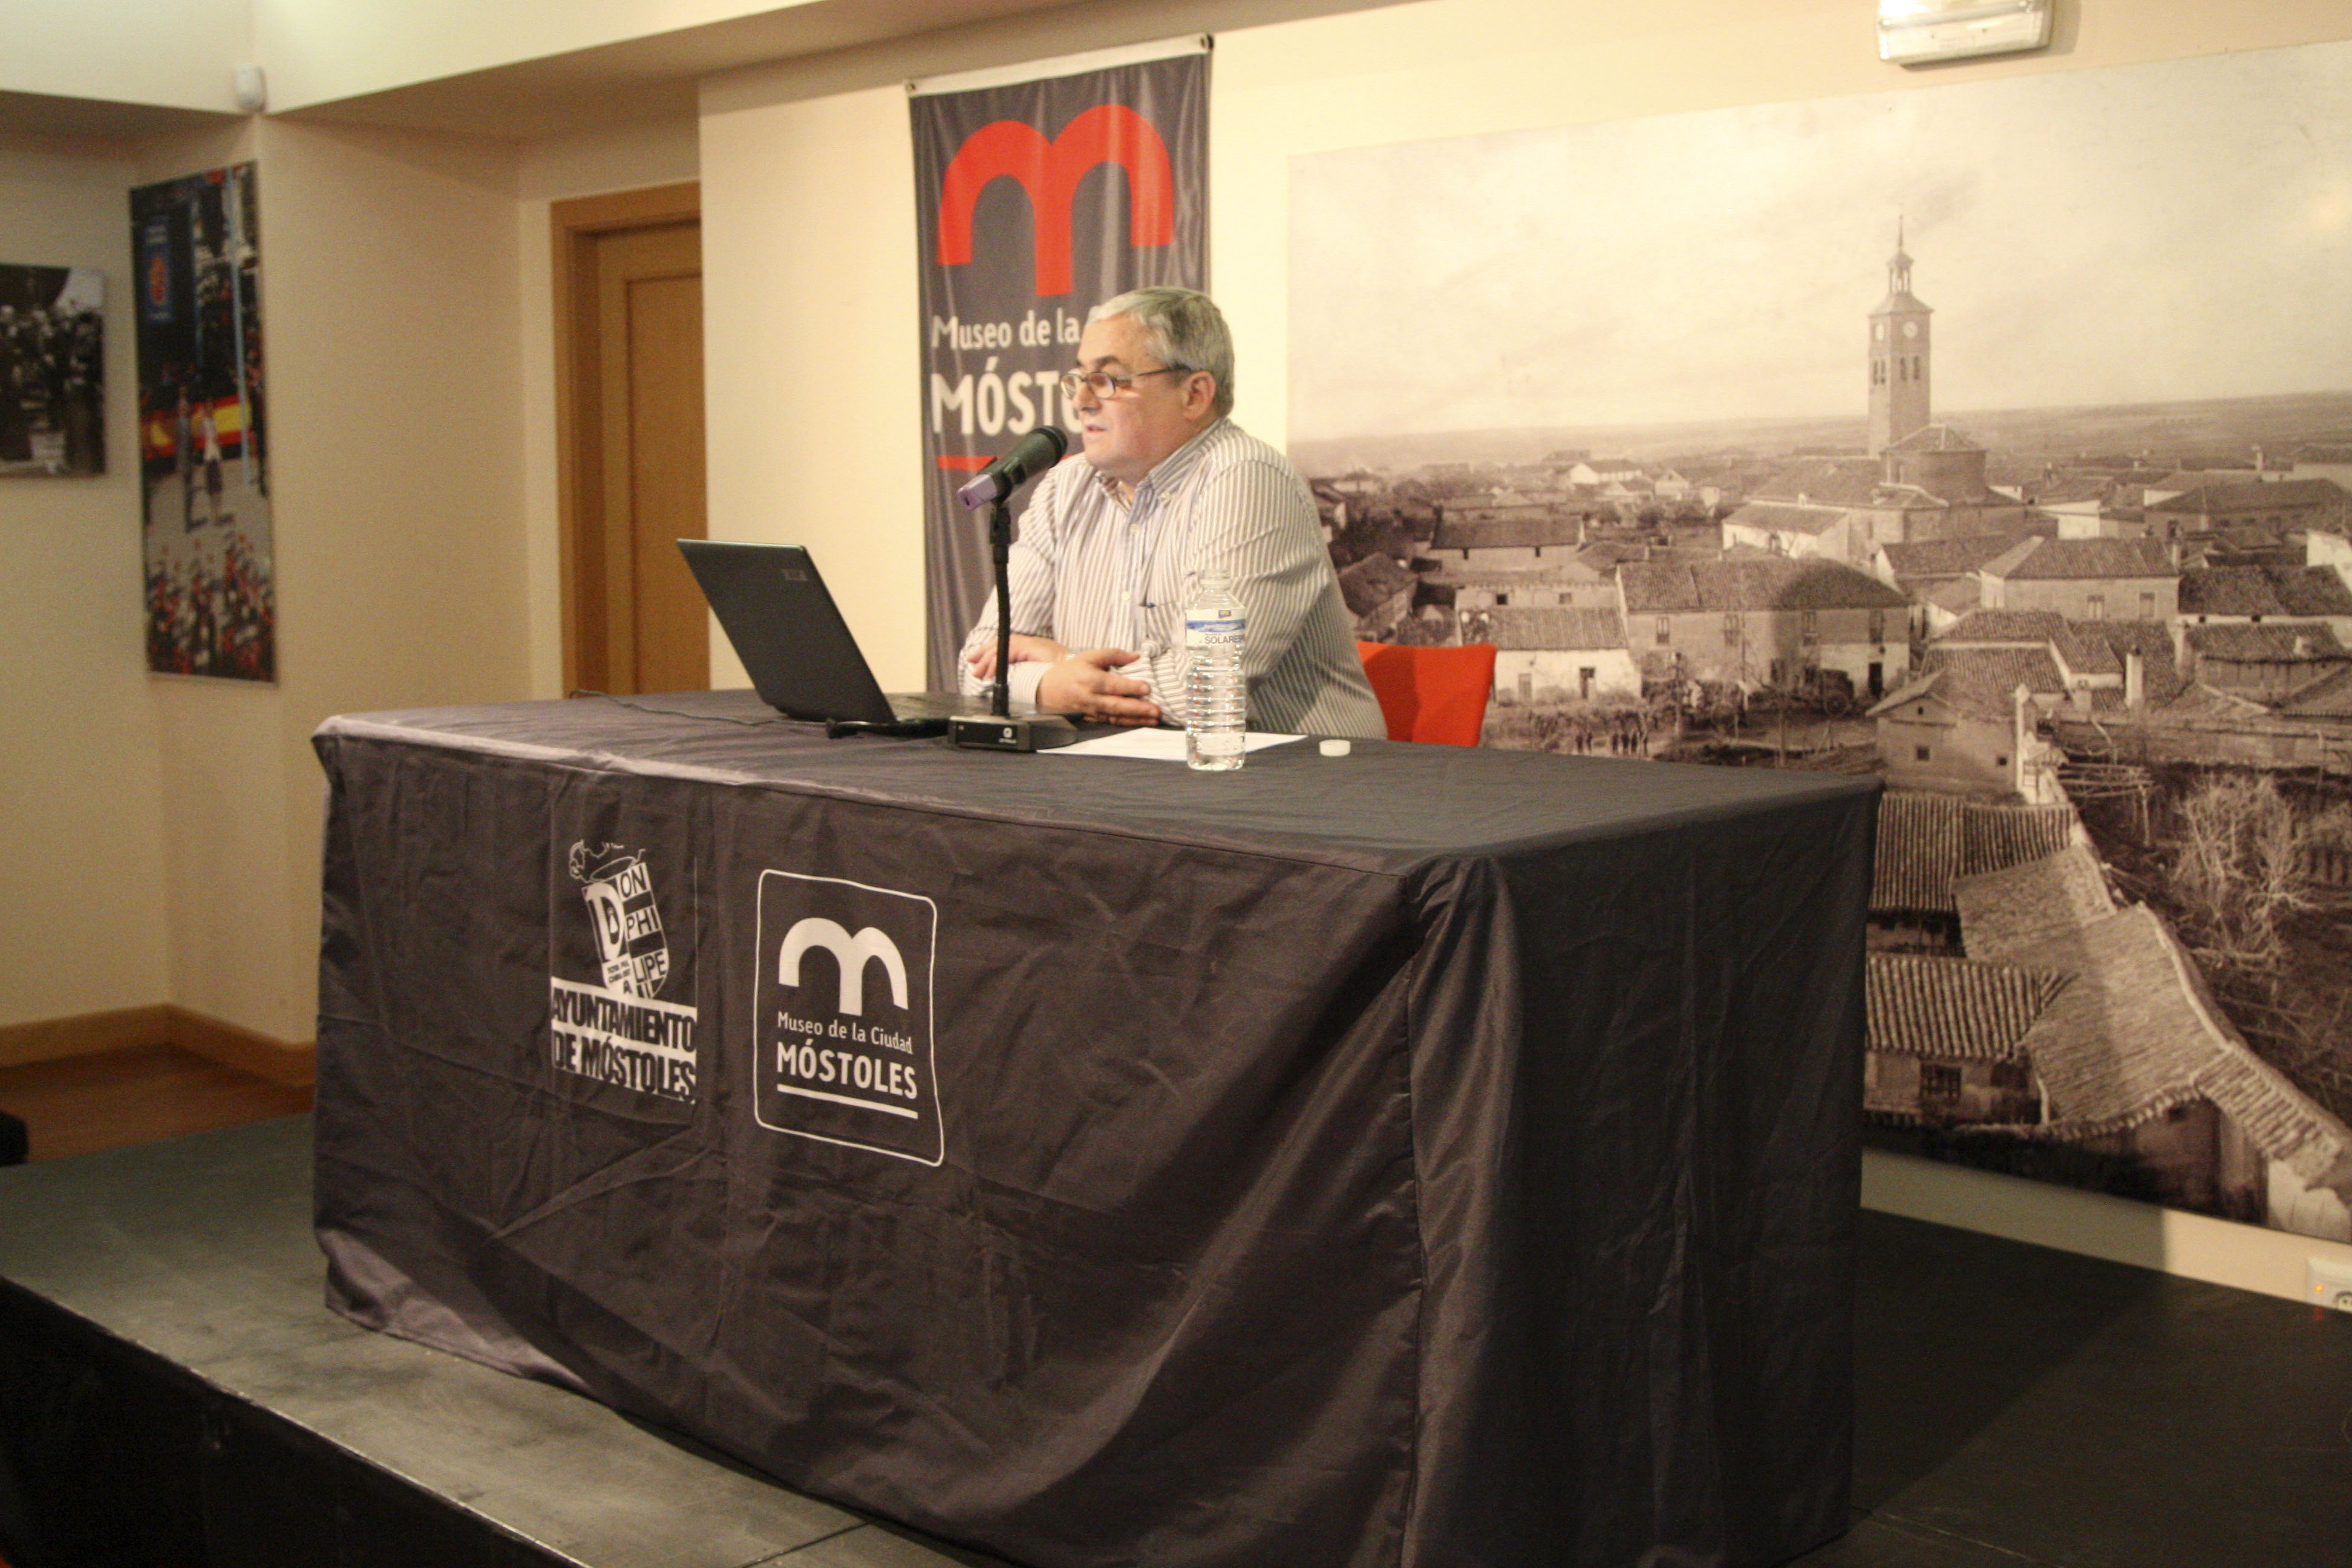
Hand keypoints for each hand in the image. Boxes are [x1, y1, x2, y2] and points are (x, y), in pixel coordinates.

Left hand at [965, 632, 1070, 682]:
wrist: (1077, 670)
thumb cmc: (1064, 675)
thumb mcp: (1042, 672)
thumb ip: (1028, 672)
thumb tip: (1013, 679)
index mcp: (1033, 647)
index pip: (1006, 645)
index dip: (989, 651)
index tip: (976, 659)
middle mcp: (1031, 642)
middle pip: (1001, 644)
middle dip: (984, 655)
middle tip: (974, 668)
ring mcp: (1031, 643)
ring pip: (1002, 648)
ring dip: (988, 662)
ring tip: (980, 673)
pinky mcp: (1030, 647)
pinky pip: (1008, 652)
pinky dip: (997, 663)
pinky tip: (991, 673)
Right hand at [1036, 648, 1161, 725]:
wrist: (1049, 689)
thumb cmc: (1073, 670)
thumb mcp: (1090, 656)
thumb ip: (1114, 655)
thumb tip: (1136, 656)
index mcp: (1089, 679)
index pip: (1112, 684)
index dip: (1129, 687)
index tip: (1147, 688)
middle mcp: (1090, 697)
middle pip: (1116, 705)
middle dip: (1138, 709)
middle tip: (1156, 711)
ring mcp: (1091, 710)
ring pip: (1116, 717)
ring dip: (1137, 720)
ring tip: (1155, 720)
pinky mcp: (1093, 718)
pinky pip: (1112, 722)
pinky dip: (1128, 724)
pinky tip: (1142, 723)